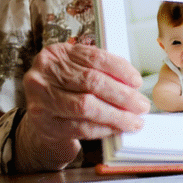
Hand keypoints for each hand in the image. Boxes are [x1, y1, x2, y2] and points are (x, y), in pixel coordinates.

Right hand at [16, 42, 149, 172]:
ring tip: (133, 120)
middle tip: (141, 105)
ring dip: (116, 115)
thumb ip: (100, 71)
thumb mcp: (78, 72)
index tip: (137, 81)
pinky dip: (103, 128)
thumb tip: (133, 84)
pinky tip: (116, 128)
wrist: (43, 120)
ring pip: (86, 106)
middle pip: (91, 82)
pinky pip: (80, 127)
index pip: (93, 57)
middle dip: (122, 95)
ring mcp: (41, 100)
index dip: (119, 69)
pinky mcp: (45, 124)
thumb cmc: (66, 92)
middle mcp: (44, 74)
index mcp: (55, 54)